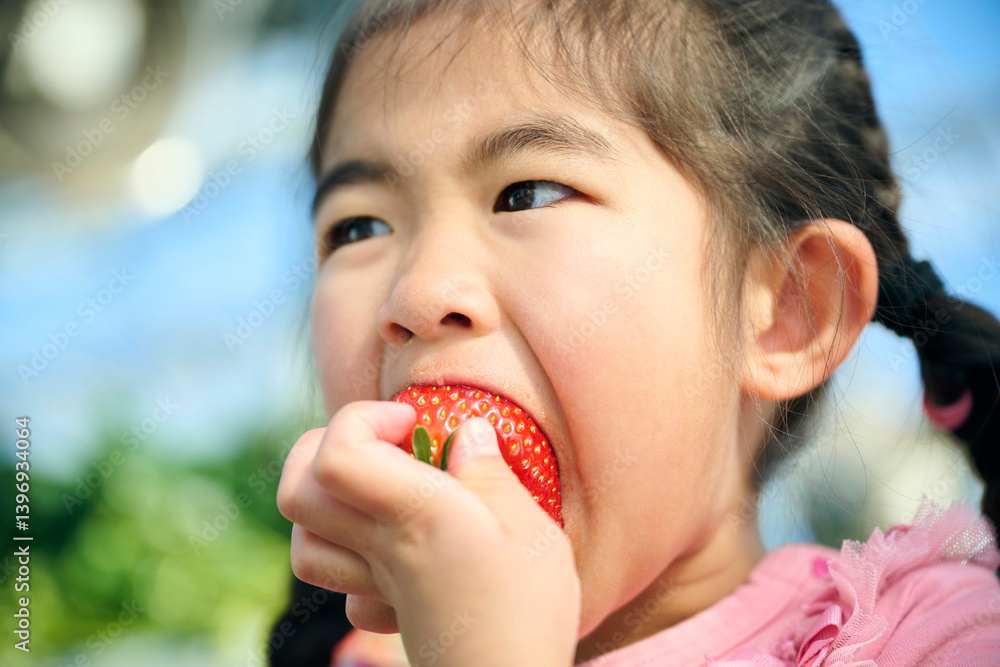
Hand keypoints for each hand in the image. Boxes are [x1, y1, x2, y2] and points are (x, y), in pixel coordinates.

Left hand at [277, 400, 580, 666]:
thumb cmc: (527, 611)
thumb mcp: (532, 530)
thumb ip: (492, 474)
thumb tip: (469, 430)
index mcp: (414, 515)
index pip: (336, 456)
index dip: (360, 419)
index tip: (410, 420)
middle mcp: (381, 547)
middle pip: (295, 491)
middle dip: (320, 446)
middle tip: (379, 442)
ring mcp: (376, 585)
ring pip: (302, 539)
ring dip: (325, 500)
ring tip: (376, 486)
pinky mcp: (387, 612)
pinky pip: (338, 584)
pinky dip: (348, 556)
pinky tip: (386, 546)